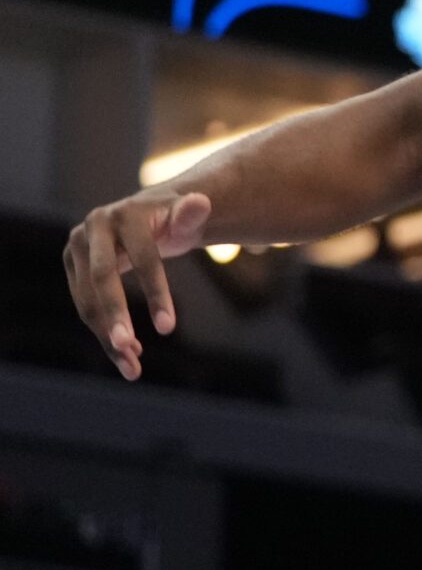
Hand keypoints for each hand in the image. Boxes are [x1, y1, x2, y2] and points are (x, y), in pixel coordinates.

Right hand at [63, 188, 210, 379]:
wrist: (146, 213)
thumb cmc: (174, 218)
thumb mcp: (188, 215)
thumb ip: (193, 213)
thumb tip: (201, 202)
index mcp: (125, 214)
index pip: (144, 258)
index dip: (156, 293)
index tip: (169, 329)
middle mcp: (93, 228)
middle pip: (102, 278)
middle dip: (116, 316)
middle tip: (131, 349)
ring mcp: (77, 247)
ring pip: (87, 299)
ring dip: (106, 334)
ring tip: (132, 366)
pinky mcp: (72, 265)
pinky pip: (85, 304)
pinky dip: (102, 331)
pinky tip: (125, 355)